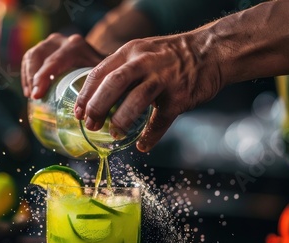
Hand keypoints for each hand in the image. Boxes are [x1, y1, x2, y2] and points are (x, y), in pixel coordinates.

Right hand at [20, 33, 104, 98]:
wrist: (102, 59)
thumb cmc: (102, 73)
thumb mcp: (102, 78)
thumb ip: (97, 88)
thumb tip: (89, 113)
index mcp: (75, 46)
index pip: (53, 61)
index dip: (42, 78)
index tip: (36, 96)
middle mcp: (62, 40)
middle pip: (37, 55)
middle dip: (32, 78)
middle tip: (33, 97)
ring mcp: (51, 42)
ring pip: (30, 56)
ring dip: (28, 77)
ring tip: (31, 96)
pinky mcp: (44, 47)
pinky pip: (29, 58)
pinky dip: (27, 75)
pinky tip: (30, 90)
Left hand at [74, 33, 222, 151]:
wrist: (210, 52)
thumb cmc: (170, 57)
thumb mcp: (142, 53)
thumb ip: (121, 71)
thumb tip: (98, 99)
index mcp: (130, 52)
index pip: (99, 72)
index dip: (86, 95)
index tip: (78, 113)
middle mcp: (144, 62)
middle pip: (113, 84)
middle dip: (97, 107)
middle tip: (91, 125)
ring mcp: (164, 78)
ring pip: (136, 99)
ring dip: (121, 120)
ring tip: (114, 134)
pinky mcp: (180, 96)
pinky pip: (161, 120)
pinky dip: (150, 136)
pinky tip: (143, 145)